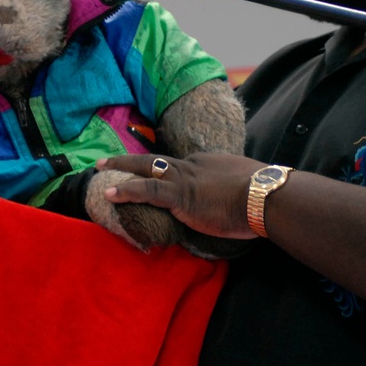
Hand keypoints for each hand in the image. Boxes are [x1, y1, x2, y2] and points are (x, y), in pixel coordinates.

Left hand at [96, 152, 266, 239]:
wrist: (265, 196)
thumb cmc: (263, 197)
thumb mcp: (246, 188)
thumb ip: (235, 194)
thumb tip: (238, 206)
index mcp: (208, 163)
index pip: (179, 166)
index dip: (163, 171)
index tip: (152, 176)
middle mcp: (192, 166)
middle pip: (156, 160)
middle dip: (131, 159)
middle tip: (110, 159)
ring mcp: (185, 179)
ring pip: (145, 168)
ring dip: (120, 167)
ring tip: (101, 168)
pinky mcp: (180, 195)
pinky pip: (147, 190)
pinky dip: (127, 189)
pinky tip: (110, 192)